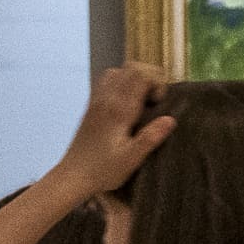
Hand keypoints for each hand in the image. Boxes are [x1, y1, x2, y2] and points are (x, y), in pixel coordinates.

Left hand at [55, 62, 178, 200]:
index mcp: (118, 110)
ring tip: (143, 100)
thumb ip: (150, 137)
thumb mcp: (131, 159)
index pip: (140, 75)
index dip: (157, 82)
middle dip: (149, 77)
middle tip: (155, 100)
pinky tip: (127, 105)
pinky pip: (106, 82)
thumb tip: (170, 119)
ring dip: (134, 79)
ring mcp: (96, 101)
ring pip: (117, 72)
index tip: (159, 102)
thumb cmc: (103, 170)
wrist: (73, 176)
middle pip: (130, 68)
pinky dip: (121, 84)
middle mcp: (106, 100)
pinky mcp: (91, 107)